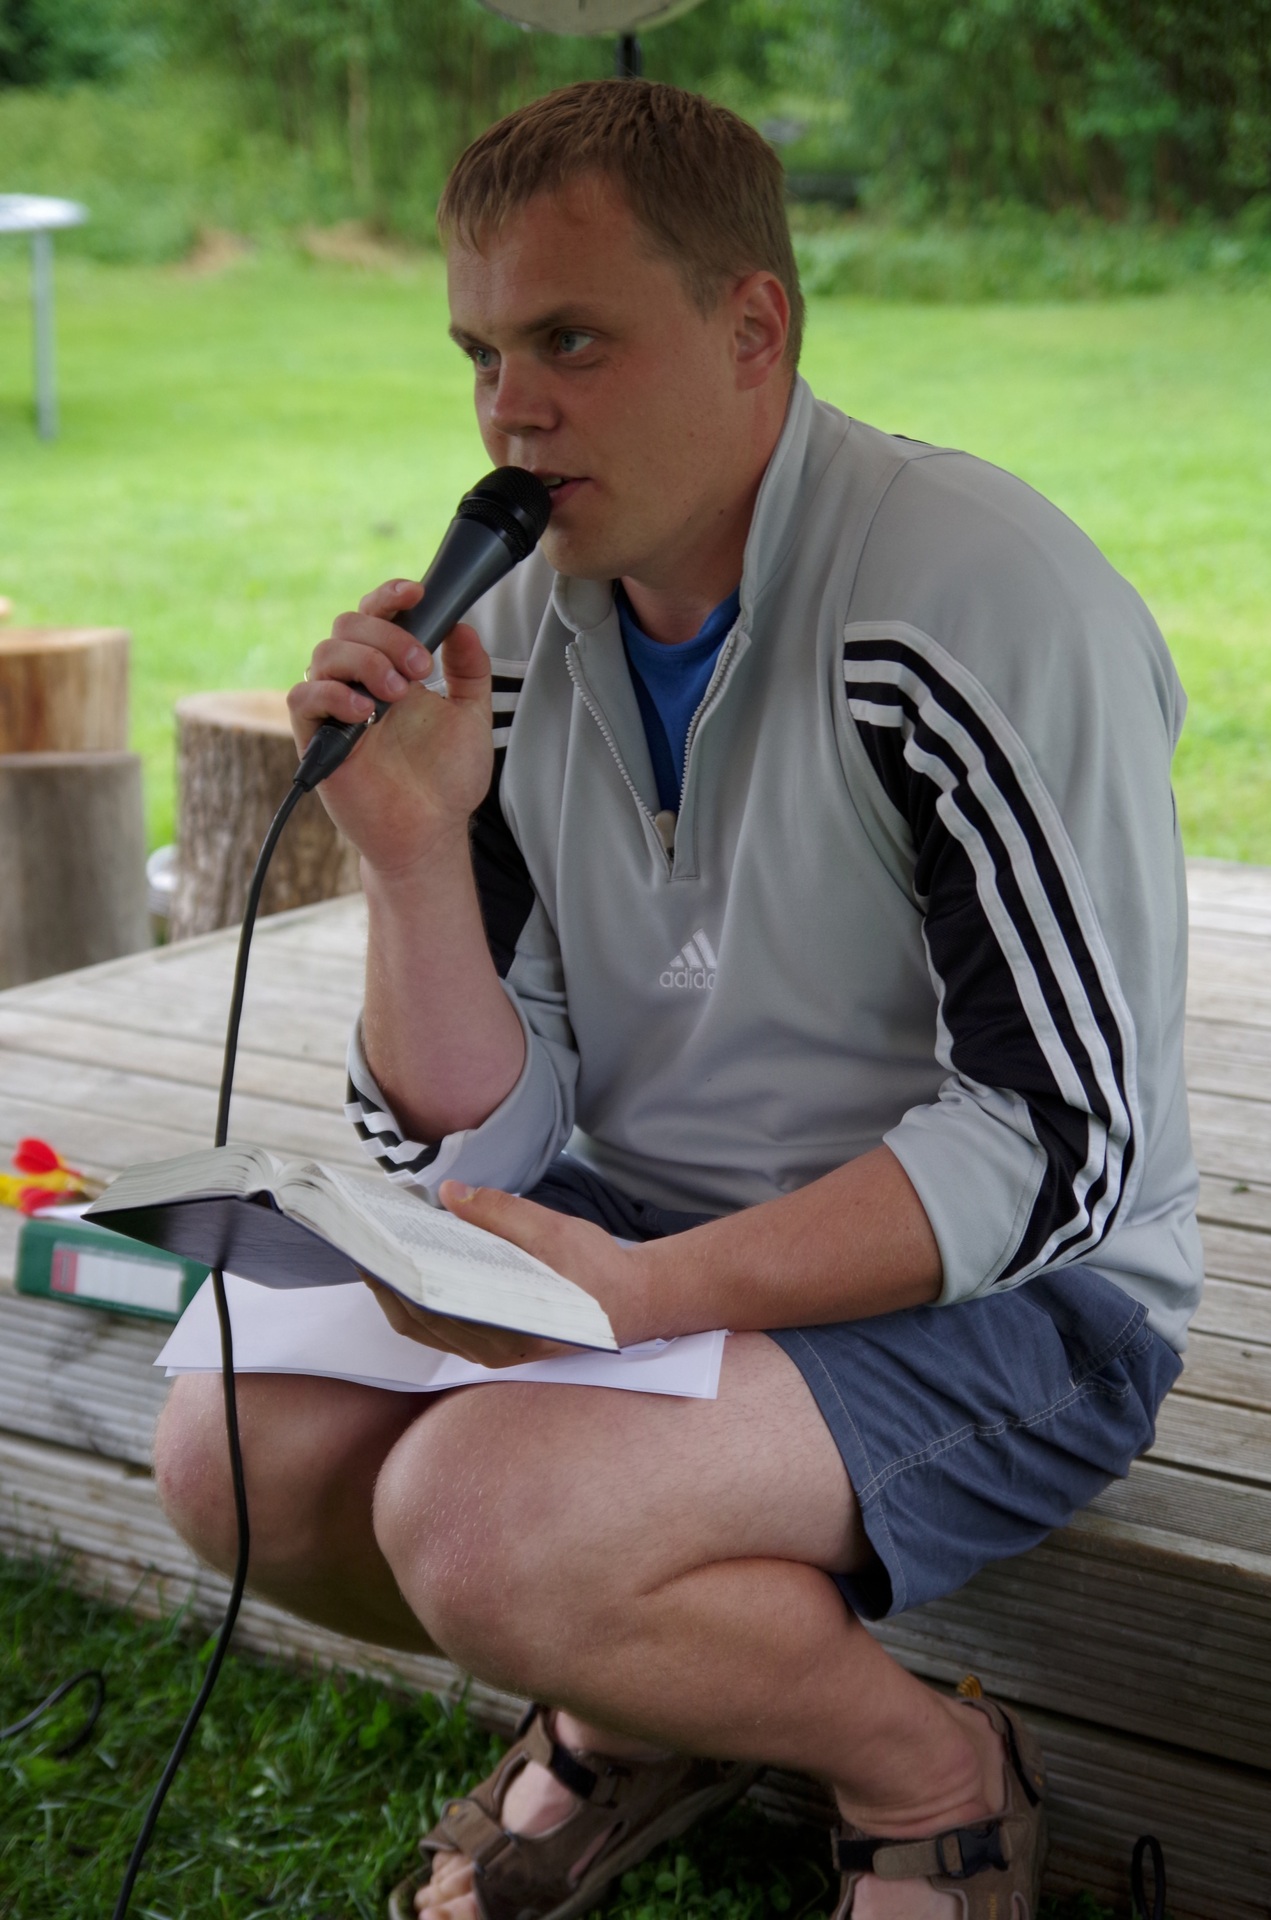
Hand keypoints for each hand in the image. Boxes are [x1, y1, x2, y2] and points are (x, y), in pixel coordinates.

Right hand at [286, 579, 493, 875]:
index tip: (417, 593)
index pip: (374, 615)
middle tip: (420, 666)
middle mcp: (357, 683)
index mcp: (389, 670)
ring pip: (323, 654)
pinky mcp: (315, 741)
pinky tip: (366, 712)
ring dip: (365, 661)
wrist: (431, 833)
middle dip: (387, 634)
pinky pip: (303, 699)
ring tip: (399, 694)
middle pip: (347, 625)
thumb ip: (470, 670)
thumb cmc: (446, 781)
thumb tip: (463, 625)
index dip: (389, 595)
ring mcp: (333, 710)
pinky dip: (332, 694)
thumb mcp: (472, 715)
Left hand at [362, 1181, 657, 1366]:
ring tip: (384, 1251)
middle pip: (417, 1320)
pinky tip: (418, 1268)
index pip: (424, 1308)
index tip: (369, 1245)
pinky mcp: (496, 1344)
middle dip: (386, 1281)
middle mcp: (491, 1349)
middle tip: (366, 1241)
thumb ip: (499, 1212)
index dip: (389, 1279)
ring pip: (426, 1326)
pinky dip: (423, 1300)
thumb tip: (450, 1194)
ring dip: (401, 1291)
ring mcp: (491, 1351)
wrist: (634, 1302)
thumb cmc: (596, 1269)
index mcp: (502, 1328)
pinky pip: (443, 1327)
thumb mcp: (551, 1229)